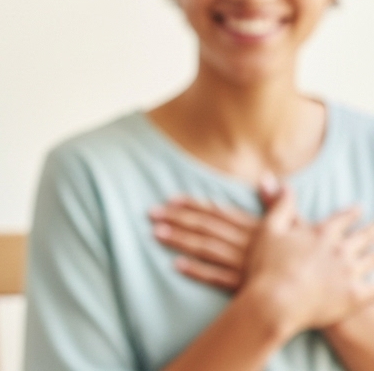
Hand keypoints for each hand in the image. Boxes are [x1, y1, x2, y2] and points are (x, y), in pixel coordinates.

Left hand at [152, 182, 373, 348]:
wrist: (317, 288)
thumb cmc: (304, 255)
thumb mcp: (294, 225)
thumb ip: (277, 202)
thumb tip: (269, 178)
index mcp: (254, 226)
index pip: (218, 212)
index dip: (193, 204)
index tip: (169, 198)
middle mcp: (245, 242)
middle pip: (205, 227)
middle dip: (177, 218)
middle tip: (149, 212)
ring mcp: (243, 264)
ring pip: (205, 249)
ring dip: (180, 240)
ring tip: (155, 233)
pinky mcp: (244, 285)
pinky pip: (216, 277)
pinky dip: (197, 270)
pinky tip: (176, 265)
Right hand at [241, 185, 373, 333]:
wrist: (274, 303)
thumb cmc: (266, 266)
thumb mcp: (268, 230)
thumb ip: (280, 206)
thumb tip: (285, 184)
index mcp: (322, 233)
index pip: (343, 218)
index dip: (353, 213)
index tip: (360, 208)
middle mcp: (341, 250)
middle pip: (364, 237)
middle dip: (373, 230)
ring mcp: (350, 274)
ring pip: (373, 260)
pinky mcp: (355, 297)